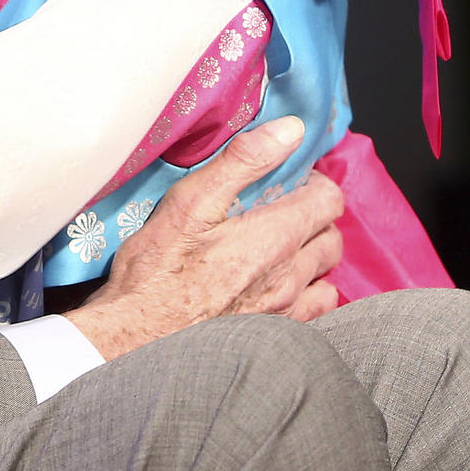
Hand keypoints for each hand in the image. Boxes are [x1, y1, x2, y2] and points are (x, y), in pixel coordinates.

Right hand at [65, 116, 345, 360]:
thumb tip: (289, 131)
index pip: (328, 199)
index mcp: (275, 236)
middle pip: (331, 236)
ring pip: (328, 275)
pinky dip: (309, 294)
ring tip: (281, 250)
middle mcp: (291, 274)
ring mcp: (287, 310)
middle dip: (314, 217)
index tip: (288, 180)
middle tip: (281, 211)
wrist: (138, 339)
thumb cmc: (156, 271)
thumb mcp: (190, 202)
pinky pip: (317, 311)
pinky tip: (281, 288)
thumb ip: (243, 161)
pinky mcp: (278, 336)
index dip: (313, 183)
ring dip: (312, 257)